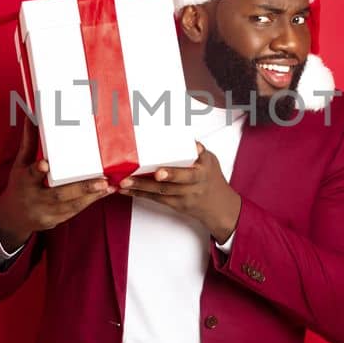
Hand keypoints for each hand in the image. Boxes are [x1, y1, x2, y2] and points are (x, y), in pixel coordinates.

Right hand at [0, 120, 115, 244]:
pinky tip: (103, 194)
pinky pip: (74, 211)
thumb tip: (31, 118)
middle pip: (58, 195)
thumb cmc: (19, 186)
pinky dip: (90, 202)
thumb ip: (29, 143)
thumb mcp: (19, 165)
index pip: (30, 175)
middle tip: (101, 181)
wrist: (13, 217)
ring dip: (92, 196)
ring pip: (71, 206)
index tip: (44, 164)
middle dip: (81, 188)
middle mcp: (34, 199)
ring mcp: (45, 212)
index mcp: (24, 182)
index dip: (37, 170)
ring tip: (109, 186)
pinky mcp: (55, 220)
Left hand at [118, 142, 241, 241]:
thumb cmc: (212, 179)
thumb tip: (183, 135)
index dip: (174, 173)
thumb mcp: (210, 161)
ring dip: (139, 188)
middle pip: (169, 186)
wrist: (220, 207)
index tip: (159, 171)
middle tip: (131, 177)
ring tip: (123, 182)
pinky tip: (126, 190)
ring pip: (159, 193)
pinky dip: (140, 194)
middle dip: (149, 182)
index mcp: (202, 172)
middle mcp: (192, 187)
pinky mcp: (175, 205)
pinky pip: (156, 199)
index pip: (189, 172)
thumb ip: (197, 149)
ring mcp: (183, 197)